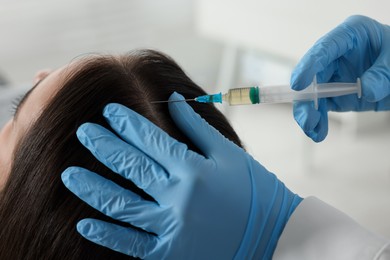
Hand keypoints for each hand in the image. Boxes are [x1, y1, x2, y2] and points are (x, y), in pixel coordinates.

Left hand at [61, 93, 301, 258]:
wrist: (272, 237)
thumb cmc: (255, 191)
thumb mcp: (228, 154)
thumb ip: (196, 126)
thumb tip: (173, 99)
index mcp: (194, 170)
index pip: (151, 140)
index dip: (127, 123)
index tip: (109, 112)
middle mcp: (178, 198)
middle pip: (131, 167)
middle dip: (103, 146)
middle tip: (83, 131)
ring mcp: (171, 228)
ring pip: (121, 205)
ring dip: (92, 188)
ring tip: (69, 173)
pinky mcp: (169, 252)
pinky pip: (130, 243)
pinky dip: (106, 233)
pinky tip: (85, 221)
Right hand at [291, 15, 389, 141]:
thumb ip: (382, 73)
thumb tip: (365, 90)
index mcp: (349, 36)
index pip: (324, 49)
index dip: (309, 66)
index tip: (298, 83)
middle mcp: (336, 57)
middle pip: (312, 76)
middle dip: (305, 98)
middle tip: (305, 115)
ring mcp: (334, 77)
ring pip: (312, 95)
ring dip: (309, 113)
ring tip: (311, 128)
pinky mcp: (337, 95)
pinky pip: (323, 108)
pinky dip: (319, 121)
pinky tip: (318, 132)